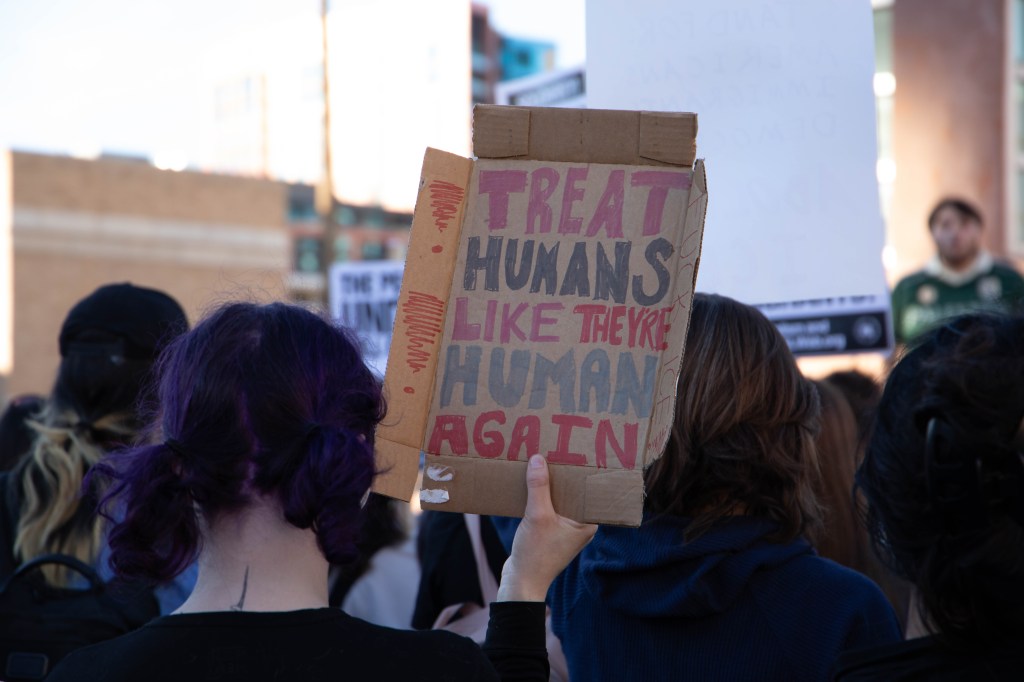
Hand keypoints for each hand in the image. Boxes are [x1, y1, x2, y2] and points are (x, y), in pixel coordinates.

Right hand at [497, 454, 597, 601]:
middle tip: (555, 451)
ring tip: (540, 462)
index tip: (577, 452)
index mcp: (587, 523)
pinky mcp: (548, 531)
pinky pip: (546, 507)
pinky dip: (538, 496)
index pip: (589, 490)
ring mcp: (563, 529)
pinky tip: (528, 483)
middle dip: (562, 475)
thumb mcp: (537, 516)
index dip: (582, 472)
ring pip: (557, 499)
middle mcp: (579, 525)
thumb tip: (539, 459)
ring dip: (547, 485)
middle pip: (572, 492)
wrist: (520, 582)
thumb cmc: (535, 554)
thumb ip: (538, 487)